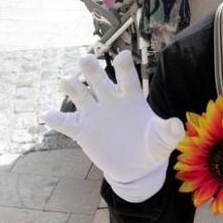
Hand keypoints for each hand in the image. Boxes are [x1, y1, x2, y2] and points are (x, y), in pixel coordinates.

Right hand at [42, 51, 184, 201]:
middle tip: (85, 59)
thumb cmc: (151, 147)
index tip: (123, 55)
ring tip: (66, 81)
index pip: (127, 78)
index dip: (124, 67)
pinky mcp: (83, 131)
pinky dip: (55, 119)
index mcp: (130, 98)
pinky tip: (46, 115)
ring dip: (72, 87)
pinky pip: (66, 123)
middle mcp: (110, 100)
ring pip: (80, 95)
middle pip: (99, 79)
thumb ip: (168, 132)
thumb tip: (177, 125)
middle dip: (92, 69)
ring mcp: (94, 114)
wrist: (135, 167)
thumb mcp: (162, 141)